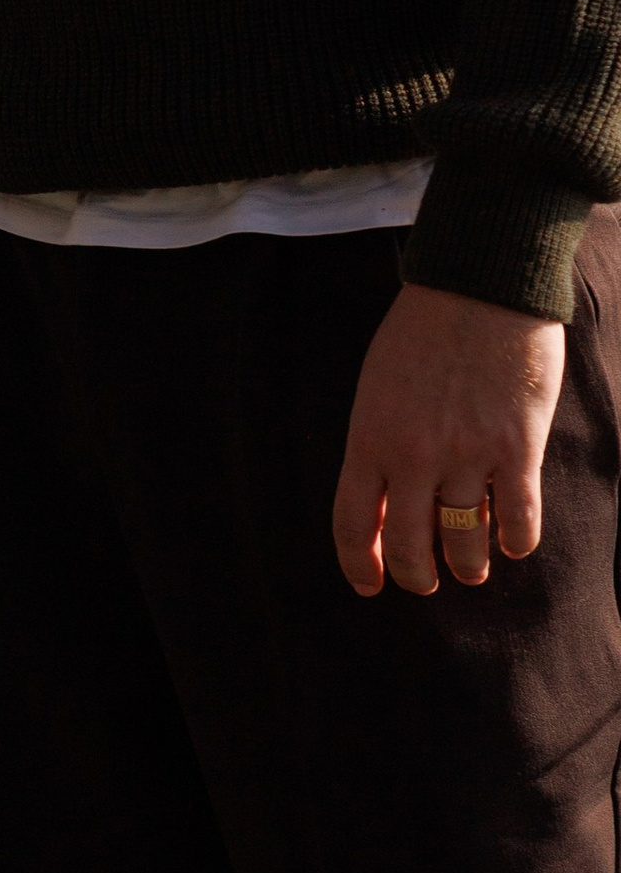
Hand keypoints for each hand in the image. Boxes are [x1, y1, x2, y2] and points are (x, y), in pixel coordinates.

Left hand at [332, 282, 565, 595]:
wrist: (480, 288)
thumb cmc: (423, 332)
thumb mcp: (377, 388)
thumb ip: (378, 443)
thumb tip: (387, 500)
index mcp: (370, 439)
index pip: (354, 525)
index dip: (361, 565)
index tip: (371, 584)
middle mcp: (414, 456)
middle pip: (410, 546)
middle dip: (418, 576)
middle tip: (427, 582)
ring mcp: (467, 454)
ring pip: (465, 541)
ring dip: (468, 566)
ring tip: (472, 569)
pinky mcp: (518, 447)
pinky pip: (519, 518)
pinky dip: (517, 541)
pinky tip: (515, 543)